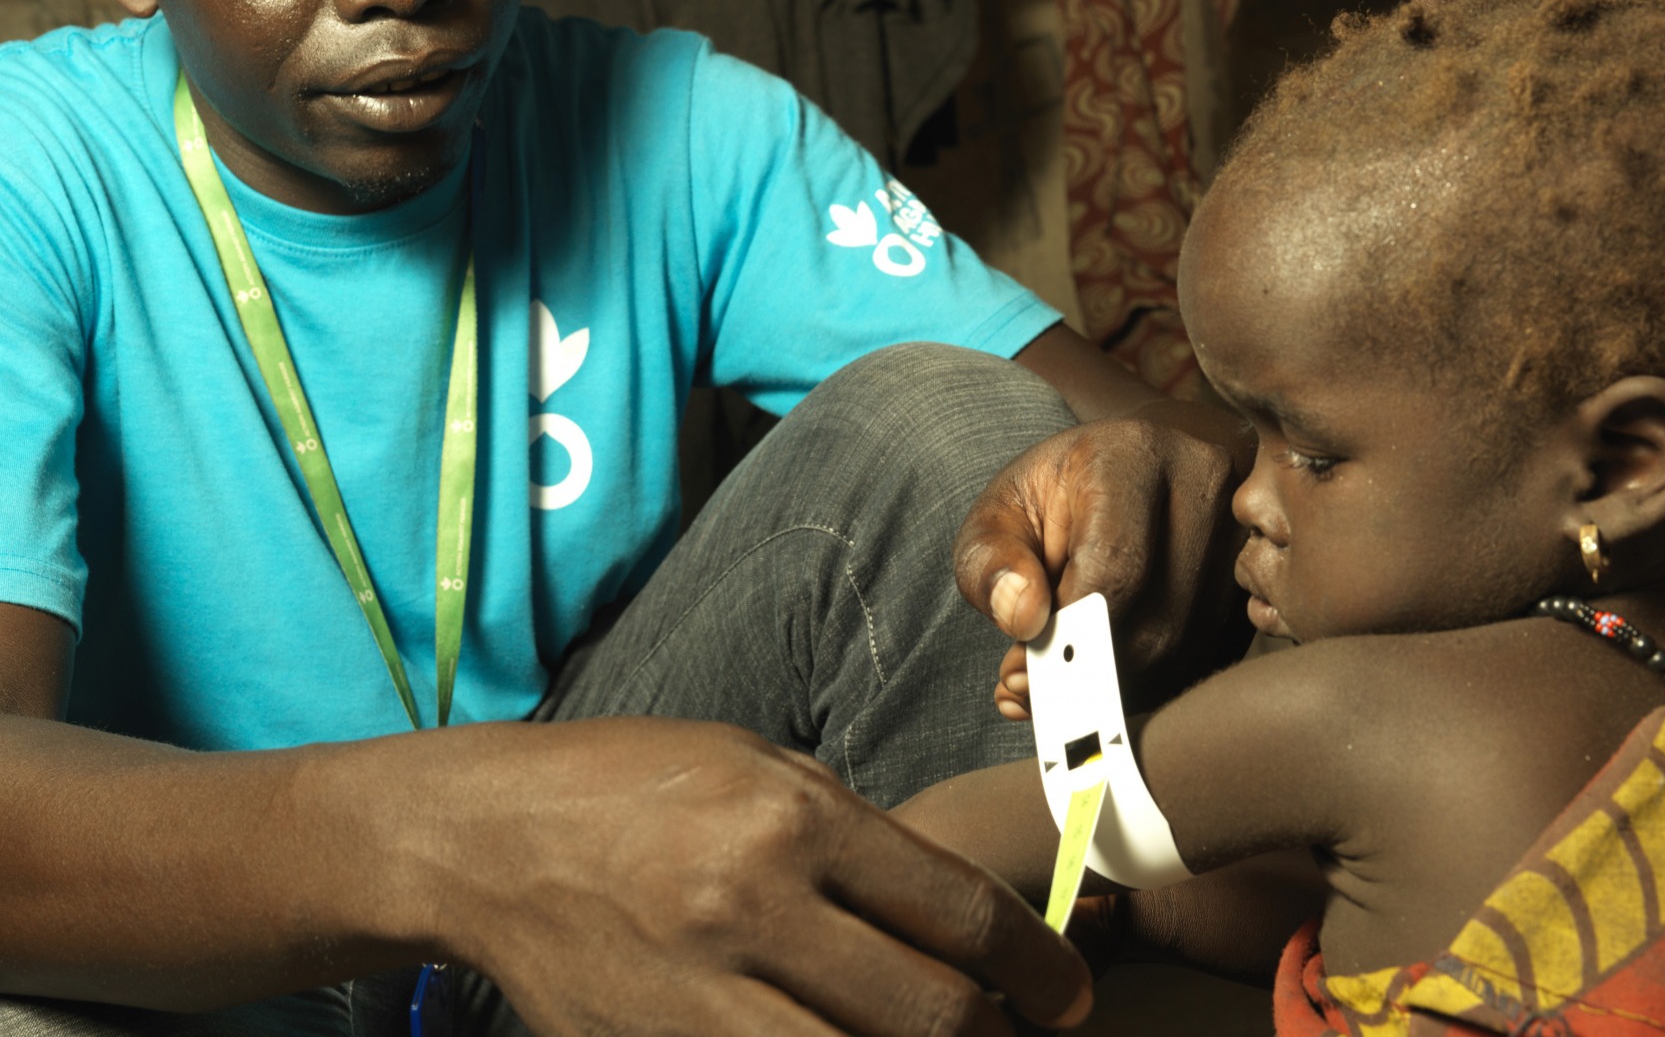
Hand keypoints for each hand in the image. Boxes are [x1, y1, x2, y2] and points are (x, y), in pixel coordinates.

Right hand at [433, 718, 1093, 1036]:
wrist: (486, 838)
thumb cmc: (629, 782)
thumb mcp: (756, 765)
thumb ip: (855, 838)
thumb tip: (951, 915)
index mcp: (791, 816)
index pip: (958, 910)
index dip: (1038, 964)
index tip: (1067, 991)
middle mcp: (753, 906)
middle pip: (929, 1014)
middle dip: (997, 1036)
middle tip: (1020, 1034)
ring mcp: (698, 996)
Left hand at [953, 411, 1250, 716]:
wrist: (1137, 467)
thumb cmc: (1060, 493)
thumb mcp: (1001, 510)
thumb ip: (991, 561)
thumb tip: (1022, 620)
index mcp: (1135, 454)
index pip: (1114, 565)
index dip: (1065, 631)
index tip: (1019, 668)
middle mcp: (1205, 485)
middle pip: (1157, 619)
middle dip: (1088, 670)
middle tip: (1032, 689)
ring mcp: (1243, 537)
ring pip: (1186, 649)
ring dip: (1117, 687)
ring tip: (1060, 684)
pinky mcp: (1255, 585)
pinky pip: (1208, 661)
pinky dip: (1150, 687)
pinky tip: (1105, 679)